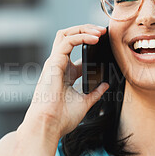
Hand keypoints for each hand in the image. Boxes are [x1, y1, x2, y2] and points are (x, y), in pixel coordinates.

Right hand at [20, 24, 109, 140]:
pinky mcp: (53, 63)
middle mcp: (58, 65)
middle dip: (85, 30)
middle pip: (68, 37)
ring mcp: (54, 63)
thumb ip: (94, 93)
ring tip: (100, 32)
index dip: (90, 43)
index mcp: (64, 73)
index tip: (105, 43)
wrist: (49, 126)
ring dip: (84, 29)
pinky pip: (67, 41)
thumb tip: (105, 85)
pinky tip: (94, 39)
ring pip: (65, 34)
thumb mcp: (84, 103)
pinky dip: (81, 37)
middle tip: (102, 32)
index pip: (75, 50)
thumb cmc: (61, 118)